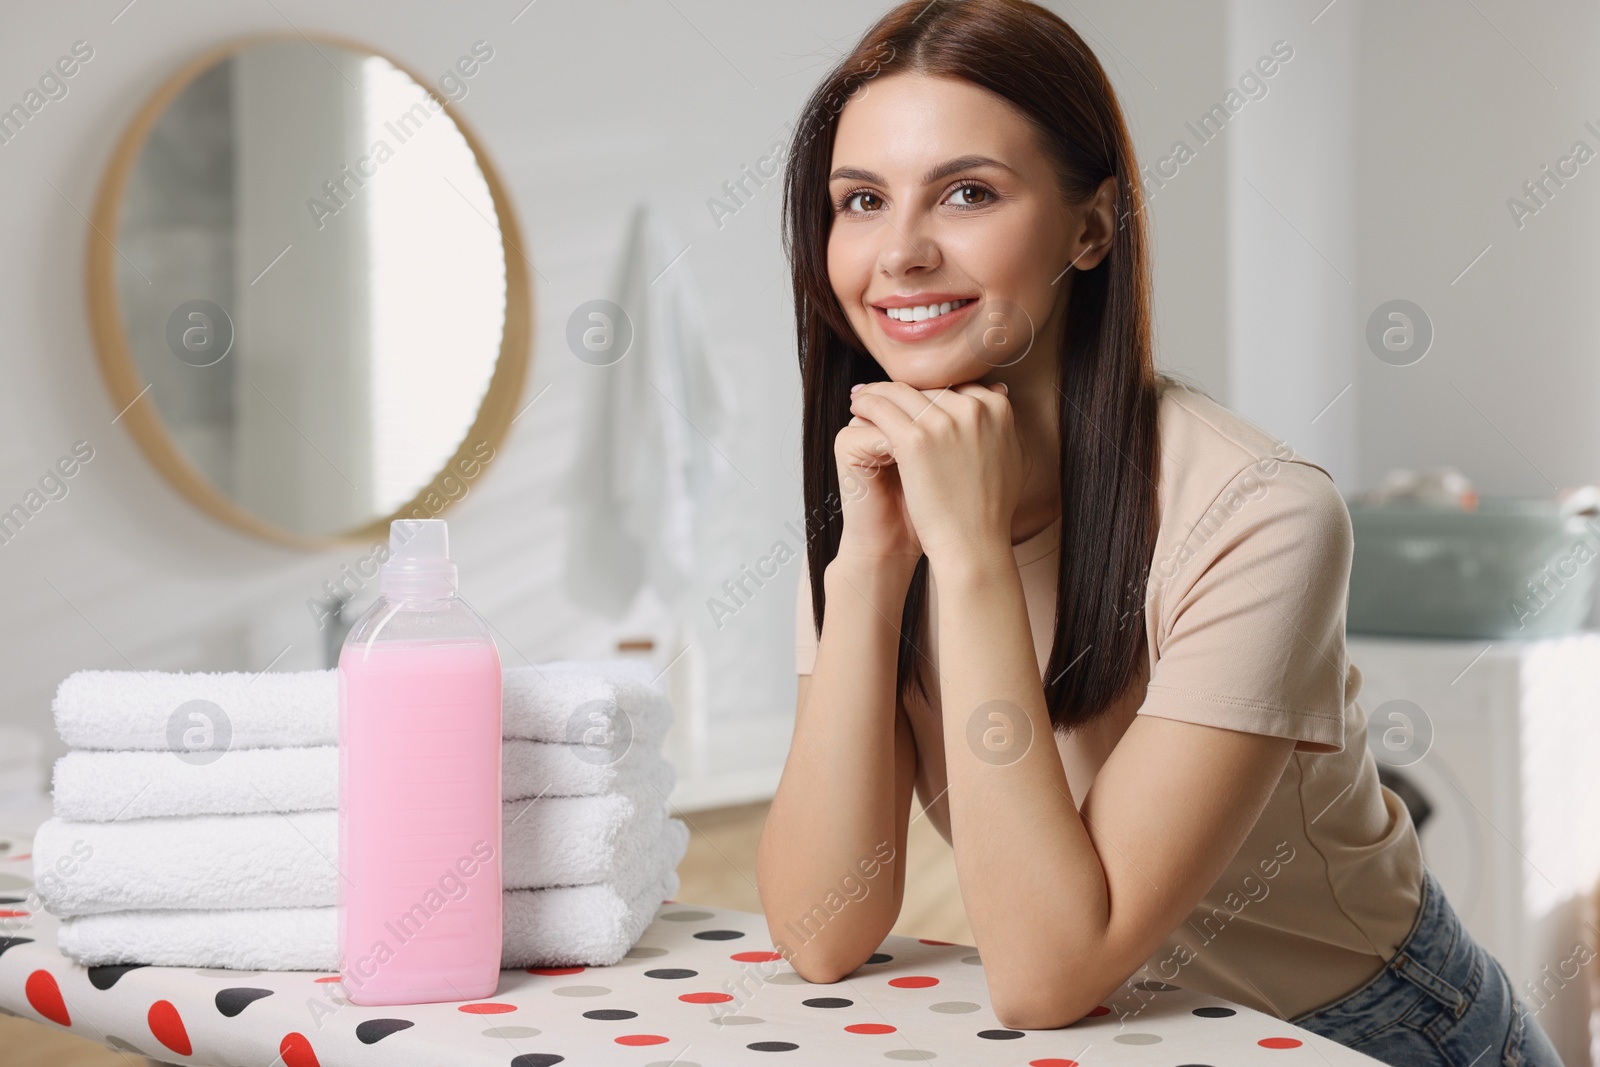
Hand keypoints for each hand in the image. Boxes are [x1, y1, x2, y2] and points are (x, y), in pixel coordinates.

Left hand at [847, 380, 1028, 566]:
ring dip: (879, 391)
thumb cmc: (991, 509)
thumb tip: (1001, 391)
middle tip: (880, 391)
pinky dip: (867, 403)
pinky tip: (857, 405)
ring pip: (901, 392)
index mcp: (999, 408)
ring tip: (863, 396)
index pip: (956, 387)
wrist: (973, 543)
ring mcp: (946, 422)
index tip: (913, 397)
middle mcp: (976, 408)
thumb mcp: (1013, 457)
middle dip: (904, 391)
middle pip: (928, 388)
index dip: (930, 393)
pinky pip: (882, 408)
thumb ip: (1005, 424)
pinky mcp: (917, 439)